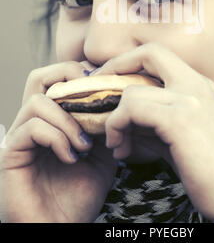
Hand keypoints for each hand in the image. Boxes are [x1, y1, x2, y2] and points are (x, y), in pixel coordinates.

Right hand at [0, 61, 117, 222]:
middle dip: (67, 76)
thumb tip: (116, 99)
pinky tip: (71, 158)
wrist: (59, 230)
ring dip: (67, 119)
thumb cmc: (78, 197)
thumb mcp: (102, 156)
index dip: (79, 73)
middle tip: (91, 94)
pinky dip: (57, 138)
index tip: (104, 84)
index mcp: (51, 121)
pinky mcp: (10, 154)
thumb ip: (106, 127)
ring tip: (83, 145)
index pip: (57, 79)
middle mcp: (33, 123)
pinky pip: (32, 128)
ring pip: (37, 100)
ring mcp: (20, 137)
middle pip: (39, 76)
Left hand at [96, 42, 213, 221]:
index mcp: (200, 85)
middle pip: (150, 52)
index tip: (110, 80)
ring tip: (117, 144)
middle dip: (116, 66)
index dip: (130, 61)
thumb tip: (119, 114)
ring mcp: (190, 99)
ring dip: (114, 119)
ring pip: (132, 91)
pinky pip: (131, 110)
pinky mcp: (179, 120)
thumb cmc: (208, 171)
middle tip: (98, 89)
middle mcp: (197, 84)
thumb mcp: (180, 136)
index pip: (160, 54)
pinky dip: (117, 127)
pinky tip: (120, 150)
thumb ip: (154, 119)